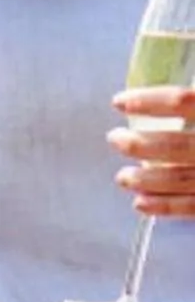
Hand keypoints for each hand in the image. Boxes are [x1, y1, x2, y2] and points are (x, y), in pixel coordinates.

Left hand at [110, 86, 194, 215]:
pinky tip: (141, 203)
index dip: (148, 101)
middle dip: (140, 144)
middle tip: (114, 139)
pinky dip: (167, 207)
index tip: (118, 102)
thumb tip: (171, 94)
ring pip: (183, 179)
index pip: (183, 102)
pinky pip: (194, 206)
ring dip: (147, 179)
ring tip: (123, 177)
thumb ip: (190, 99)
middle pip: (178, 145)